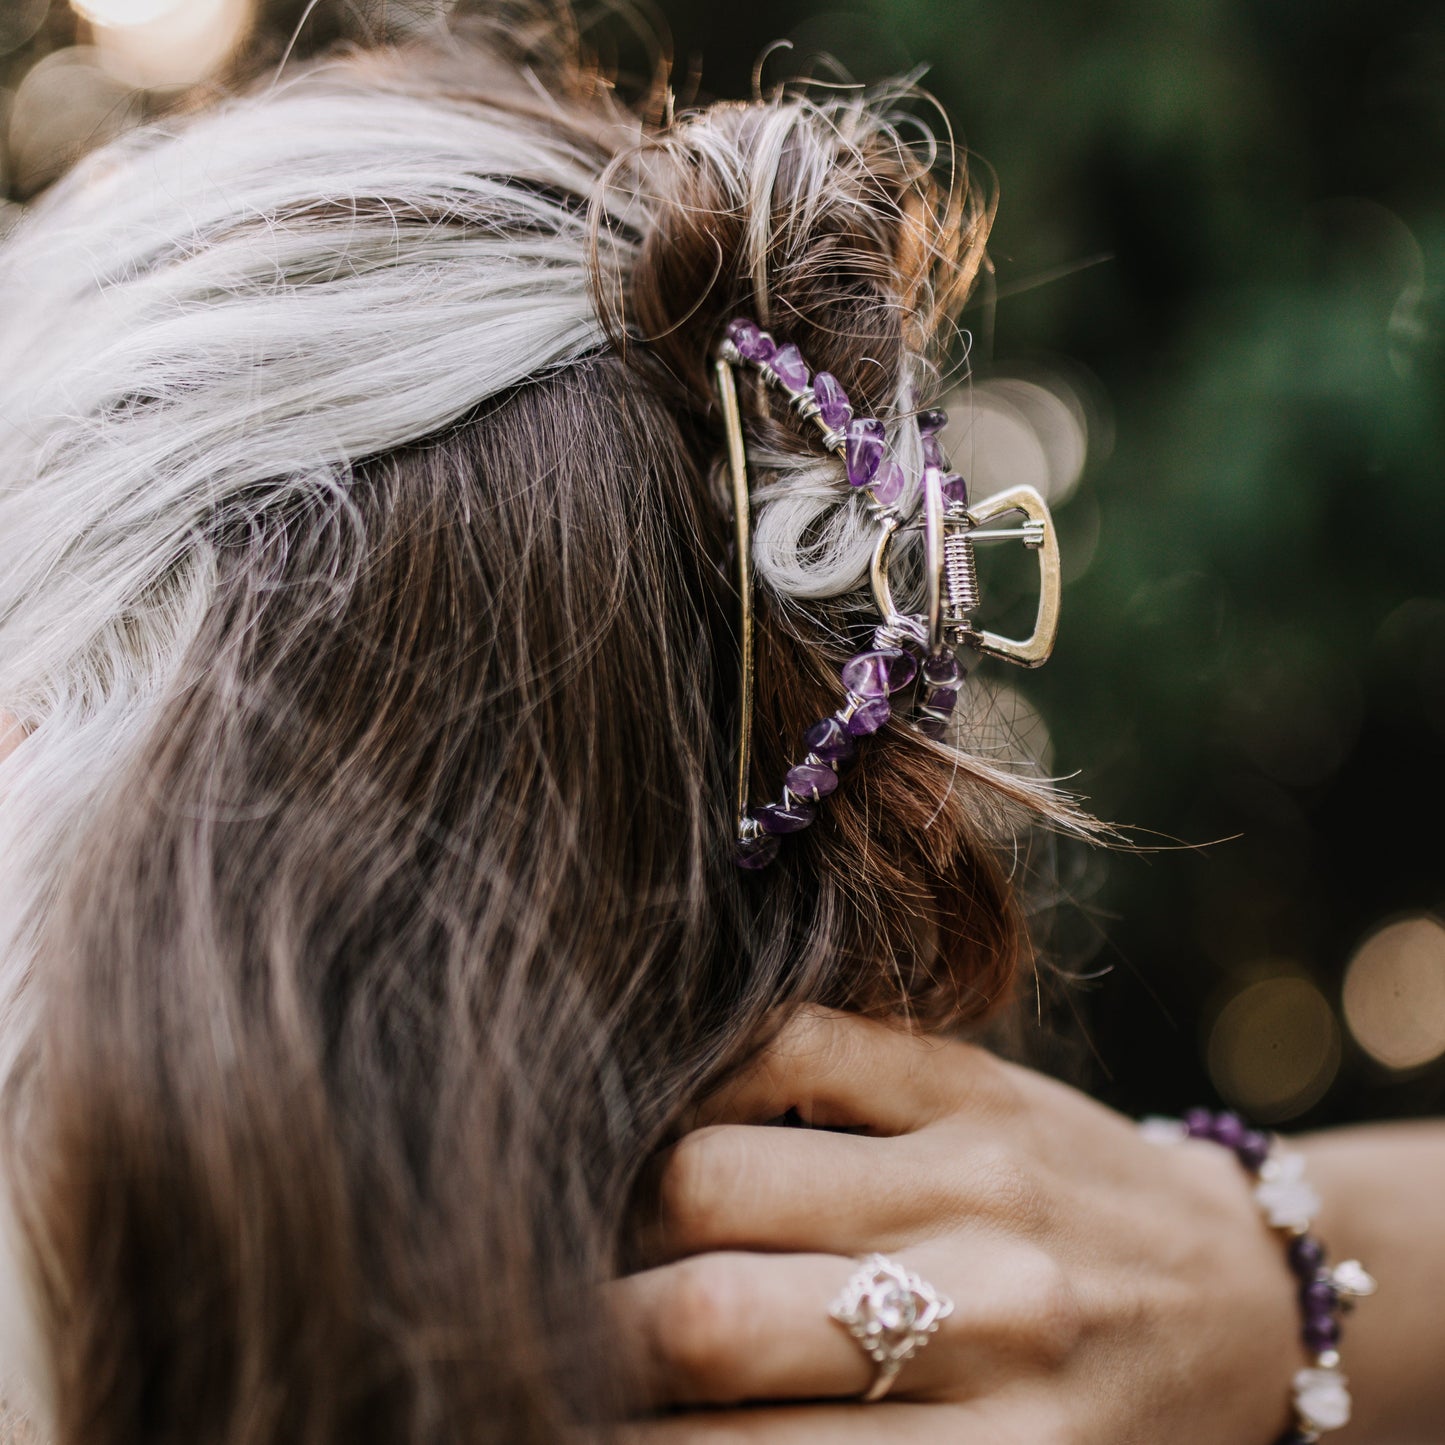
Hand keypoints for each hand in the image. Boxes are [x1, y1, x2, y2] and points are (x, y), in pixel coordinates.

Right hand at [615, 1008, 1301, 1442]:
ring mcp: (977, 1171)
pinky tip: (698, 1131)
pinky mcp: (970, 1073)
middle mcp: (990, 1313)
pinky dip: (705, 1085)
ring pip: (711, 1170)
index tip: (572, 1412)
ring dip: (630, 1214)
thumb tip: (664, 1420)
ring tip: (629, 1239)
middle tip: (562, 1337)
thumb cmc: (1104, 1422)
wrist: (1238, 1295)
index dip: (614, 1435)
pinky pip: (785, 1045)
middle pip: (705, 1314)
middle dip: (593, 1337)